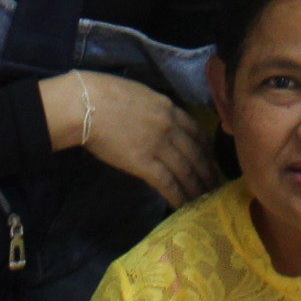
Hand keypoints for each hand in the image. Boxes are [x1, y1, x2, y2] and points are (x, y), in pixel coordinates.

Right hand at [78, 72, 221, 205]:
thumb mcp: (140, 94)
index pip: (197, 131)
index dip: (207, 149)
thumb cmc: (104, 94)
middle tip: (214, 187)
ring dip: (197, 188)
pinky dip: (179, 196)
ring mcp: (159, 146)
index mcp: (169, 108)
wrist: (86, 104)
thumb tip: (160, 119)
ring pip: (186, 171)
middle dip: (207, 172)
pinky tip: (184, 206)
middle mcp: (170, 127)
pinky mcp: (144, 163)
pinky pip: (168, 183)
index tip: (210, 160)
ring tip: (204, 201)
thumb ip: (155, 109)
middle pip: (196, 154)